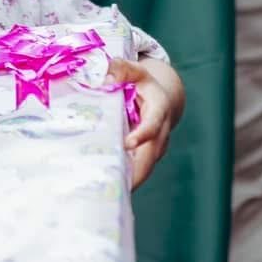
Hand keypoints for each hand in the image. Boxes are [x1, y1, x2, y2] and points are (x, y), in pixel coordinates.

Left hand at [110, 57, 184, 188]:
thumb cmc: (142, 84)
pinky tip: (102, 189)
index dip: (142, 134)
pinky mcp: (145, 158)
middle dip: (134, 173)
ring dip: (126, 182)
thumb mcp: (133, 72)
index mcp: (158, 111)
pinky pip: (135, 172)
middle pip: (149, 157)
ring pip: (142, 169)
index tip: (128, 143)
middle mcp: (159, 133)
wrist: (159, 99)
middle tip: (113, 185)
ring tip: (104, 192)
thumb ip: (120, 69)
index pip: (152, 125)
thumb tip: (103, 74)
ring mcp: (154, 149)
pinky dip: (121, 180)